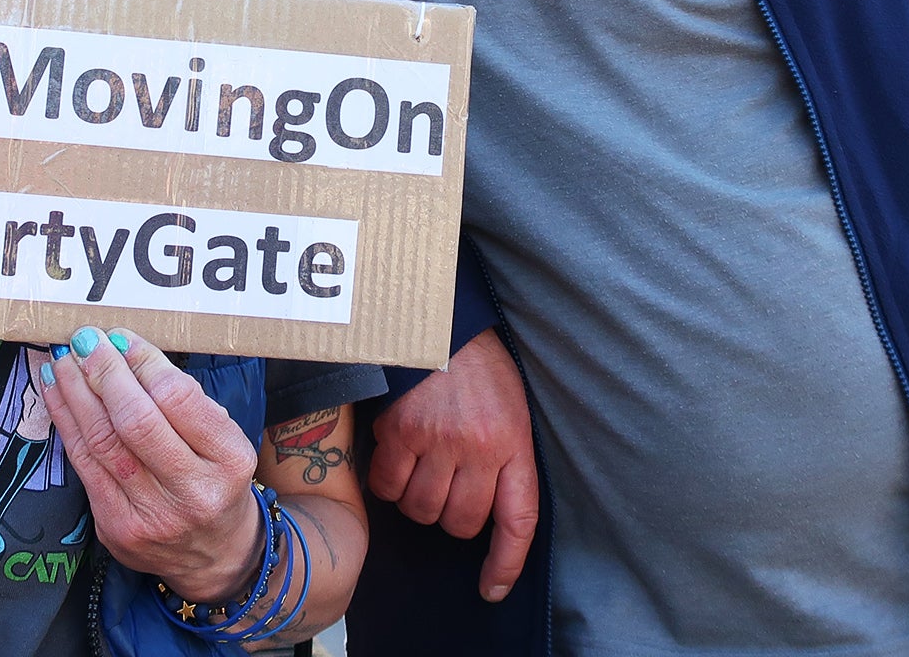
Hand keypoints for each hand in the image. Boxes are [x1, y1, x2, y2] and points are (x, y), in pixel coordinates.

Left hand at [40, 327, 262, 602]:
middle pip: (136, 422)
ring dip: (76, 393)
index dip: (142, 363)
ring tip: (62, 359)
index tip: (121, 337)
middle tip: (84, 340)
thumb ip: (186, 402)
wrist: (214, 556)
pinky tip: (56, 393)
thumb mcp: (224, 439)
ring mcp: (151, 516)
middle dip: (103, 373)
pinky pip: (83, 465)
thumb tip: (127, 352)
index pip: (178, 400)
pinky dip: (66, 423)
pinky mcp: (116, 528)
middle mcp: (192, 492)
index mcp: (228, 461)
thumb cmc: (217, 481)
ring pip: (102, 442)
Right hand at [368, 327, 537, 602]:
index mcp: (513, 443)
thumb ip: (505, 456)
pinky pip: (389, 488)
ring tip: (421, 466)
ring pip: (422, 510)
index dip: (506, 562)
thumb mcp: (510, 406)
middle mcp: (478, 448)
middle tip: (448, 484)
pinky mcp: (400, 432)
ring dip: (419, 499)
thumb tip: (489, 511)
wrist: (436, 321)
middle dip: (452, 515)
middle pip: (461, 522)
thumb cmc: (476, 366)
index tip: (492, 588)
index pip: (519, 518)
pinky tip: (395, 456)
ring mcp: (437, 441)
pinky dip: (389, 483)